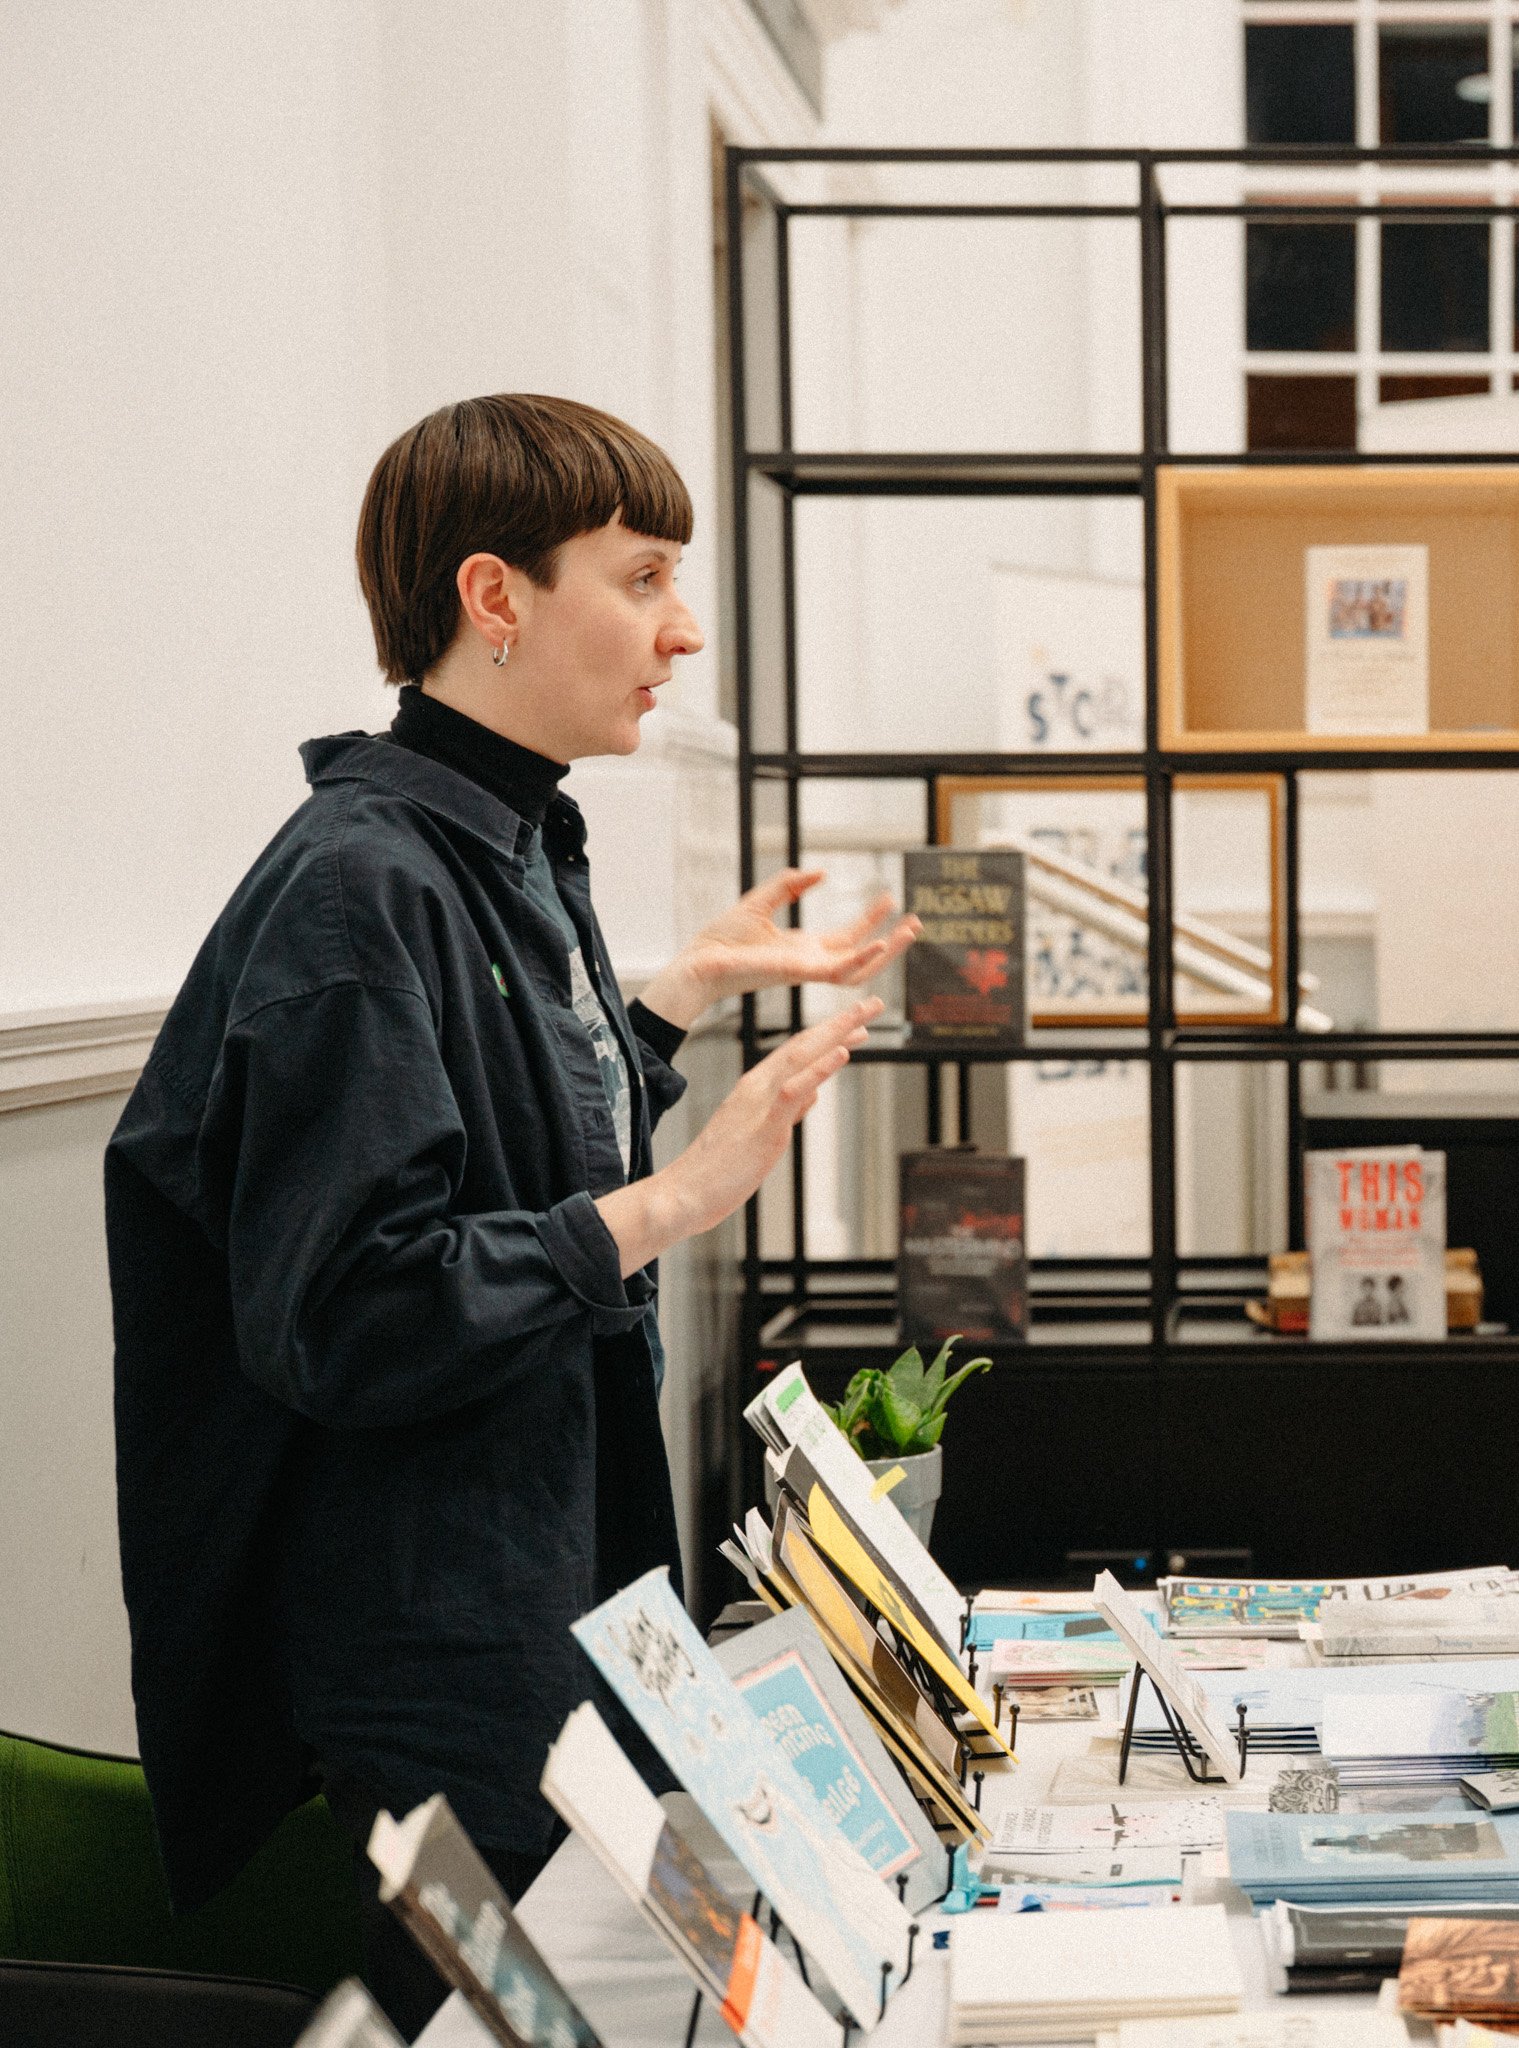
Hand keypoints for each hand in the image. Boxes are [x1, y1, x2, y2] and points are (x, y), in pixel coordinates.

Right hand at [595, 997, 881, 1273]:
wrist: (682, 1194)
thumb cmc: (716, 1172)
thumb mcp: (760, 1136)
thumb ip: (785, 1112)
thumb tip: (812, 1095)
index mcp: (755, 1089)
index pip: (797, 1054)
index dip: (828, 1035)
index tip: (856, 1025)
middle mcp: (757, 1088)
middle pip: (804, 1046)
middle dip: (840, 1023)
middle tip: (873, 1005)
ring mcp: (760, 1105)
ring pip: (801, 1058)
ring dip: (836, 1034)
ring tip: (865, 1018)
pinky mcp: (764, 1127)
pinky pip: (793, 1091)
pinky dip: (819, 1069)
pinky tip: (842, 1052)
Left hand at [640, 870, 918, 1028]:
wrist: (700, 959)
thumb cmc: (723, 938)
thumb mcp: (762, 901)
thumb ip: (790, 885)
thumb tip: (820, 872)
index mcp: (804, 950)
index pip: (848, 938)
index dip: (871, 920)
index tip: (888, 898)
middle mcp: (811, 964)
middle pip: (863, 956)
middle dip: (892, 942)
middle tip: (916, 922)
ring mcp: (808, 971)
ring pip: (860, 969)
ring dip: (888, 952)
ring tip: (910, 929)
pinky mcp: (800, 973)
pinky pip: (839, 971)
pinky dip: (862, 958)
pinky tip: (882, 942)